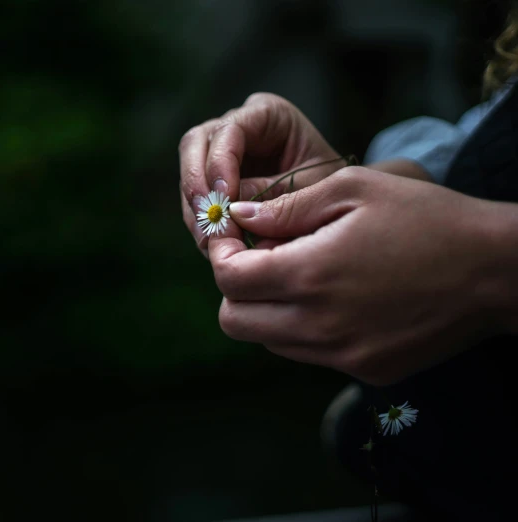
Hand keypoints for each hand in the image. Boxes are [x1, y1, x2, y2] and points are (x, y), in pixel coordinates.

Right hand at [179, 93, 341, 256]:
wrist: (336, 205)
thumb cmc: (330, 189)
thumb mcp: (309, 190)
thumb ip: (271, 195)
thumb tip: (229, 210)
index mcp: (268, 115)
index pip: (229, 130)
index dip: (219, 164)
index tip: (225, 199)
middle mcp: (238, 127)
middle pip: (195, 143)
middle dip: (196, 182)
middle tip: (206, 217)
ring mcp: (221, 152)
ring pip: (190, 171)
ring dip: (194, 208)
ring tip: (209, 240)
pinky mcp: (214, 181)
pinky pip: (194, 197)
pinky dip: (200, 221)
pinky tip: (212, 243)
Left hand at [209, 166, 501, 385]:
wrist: (496, 271)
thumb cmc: (427, 218)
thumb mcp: (355, 189)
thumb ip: (287, 206)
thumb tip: (238, 215)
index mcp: (310, 274)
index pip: (228, 280)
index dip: (221, 255)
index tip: (233, 238)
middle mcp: (318, 325)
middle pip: (234, 321)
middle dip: (235, 288)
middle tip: (261, 258)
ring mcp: (342, 355)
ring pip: (268, 340)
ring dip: (268, 309)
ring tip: (303, 274)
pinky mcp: (366, 370)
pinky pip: (309, 354)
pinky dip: (303, 328)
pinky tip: (335, 298)